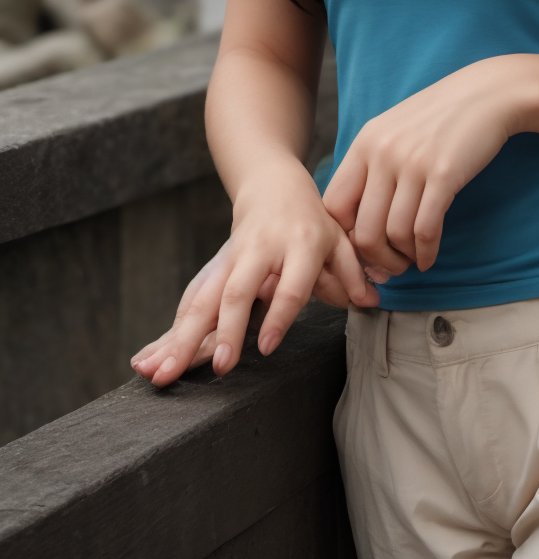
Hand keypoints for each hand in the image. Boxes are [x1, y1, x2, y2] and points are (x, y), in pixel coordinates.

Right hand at [129, 163, 380, 388]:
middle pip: (238, 291)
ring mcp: (231, 261)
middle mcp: (260, 252)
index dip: (278, 313)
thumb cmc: (311, 219)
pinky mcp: (212, 271)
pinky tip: (147, 362)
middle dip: (226, 329)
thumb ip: (353, 272)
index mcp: (298, 244)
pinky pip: (189, 304)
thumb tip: (372, 302)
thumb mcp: (339, 238)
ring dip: (181, 338)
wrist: (271, 184)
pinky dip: (168, 334)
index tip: (266, 346)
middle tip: (220, 367)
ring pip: (203, 299)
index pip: (289, 283)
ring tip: (161, 374)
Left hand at [323, 56, 516, 276]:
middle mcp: (382, 154)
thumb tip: (359, 227)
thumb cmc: (439, 119)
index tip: (363, 249)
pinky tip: (429, 257)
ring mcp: (413, 163)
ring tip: (412, 261)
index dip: (345, 237)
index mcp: (364, 144)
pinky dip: (426, 253)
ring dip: (403, 259)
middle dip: (376, 260)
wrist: (486, 94)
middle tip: (391, 267)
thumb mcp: (393, 132)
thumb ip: (372, 170)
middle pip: (362, 230)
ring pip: (394, 235)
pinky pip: (425, 230)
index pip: (334, 207)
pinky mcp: (444, 174)